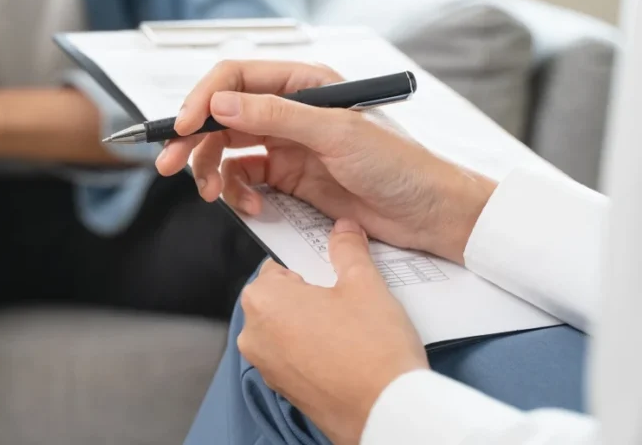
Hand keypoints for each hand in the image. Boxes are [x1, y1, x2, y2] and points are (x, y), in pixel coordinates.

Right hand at [155, 61, 494, 263]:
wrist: (429, 213)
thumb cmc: (399, 164)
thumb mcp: (336, 133)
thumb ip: (276, 114)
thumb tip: (222, 102)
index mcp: (304, 83)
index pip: (236, 78)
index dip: (204, 100)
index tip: (186, 127)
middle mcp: (291, 109)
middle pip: (223, 115)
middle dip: (195, 140)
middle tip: (170, 165)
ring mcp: (288, 145)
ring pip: (229, 149)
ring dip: (212, 171)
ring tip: (213, 194)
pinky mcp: (290, 178)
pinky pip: (246, 179)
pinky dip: (238, 193)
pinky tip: (251, 207)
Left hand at [239, 221, 427, 442]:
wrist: (387, 412)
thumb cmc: (372, 349)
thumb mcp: (364, 283)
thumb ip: (348, 250)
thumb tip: (343, 229)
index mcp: (263, 300)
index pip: (277, 266)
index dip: (308, 265)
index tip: (330, 270)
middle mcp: (254, 335)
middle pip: (280, 299)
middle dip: (310, 295)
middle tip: (346, 297)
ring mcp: (267, 367)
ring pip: (287, 329)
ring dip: (313, 323)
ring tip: (351, 325)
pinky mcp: (285, 391)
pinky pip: (295, 357)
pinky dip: (314, 350)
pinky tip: (347, 351)